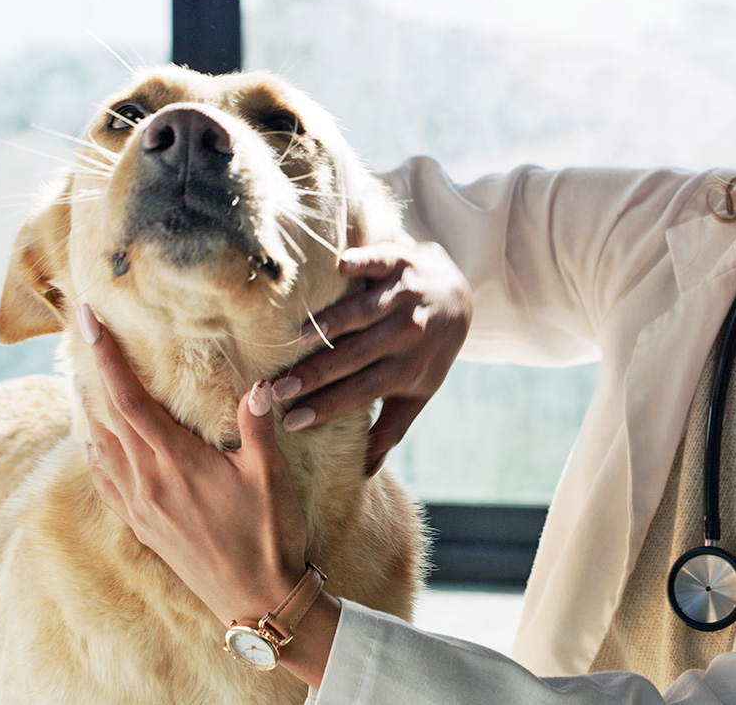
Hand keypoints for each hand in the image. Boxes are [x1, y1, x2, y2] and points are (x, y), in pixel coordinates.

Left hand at [76, 306, 308, 625]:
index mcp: (176, 463)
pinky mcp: (143, 525)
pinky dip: (94, 452)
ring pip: (100, 447)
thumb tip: (259, 384)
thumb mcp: (270, 477)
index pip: (131, 399)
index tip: (90, 322)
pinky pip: (106, 480)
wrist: (256, 599)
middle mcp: (148, 481)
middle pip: (108, 417)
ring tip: (79, 380)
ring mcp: (141, 506)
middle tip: (84, 337)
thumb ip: (257, 428)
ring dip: (88, 410)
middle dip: (94, 373)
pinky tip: (92, 443)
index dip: (107, 358)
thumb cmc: (268, 536)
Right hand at [273, 240, 471, 475]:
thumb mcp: (417, 392)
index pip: (364, 391)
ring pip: (365, 311)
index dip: (328, 407)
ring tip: (298, 338)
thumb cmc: (426, 352)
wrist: (457, 297)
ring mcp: (405, 294)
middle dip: (317, 373)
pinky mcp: (401, 261)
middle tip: (278, 386)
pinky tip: (339, 267)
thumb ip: (390, 429)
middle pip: (358, 356)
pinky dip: (363, 263)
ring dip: (333, 323)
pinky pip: (380, 261)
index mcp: (410, 368)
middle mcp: (409, 332)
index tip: (292, 421)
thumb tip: (364, 474)